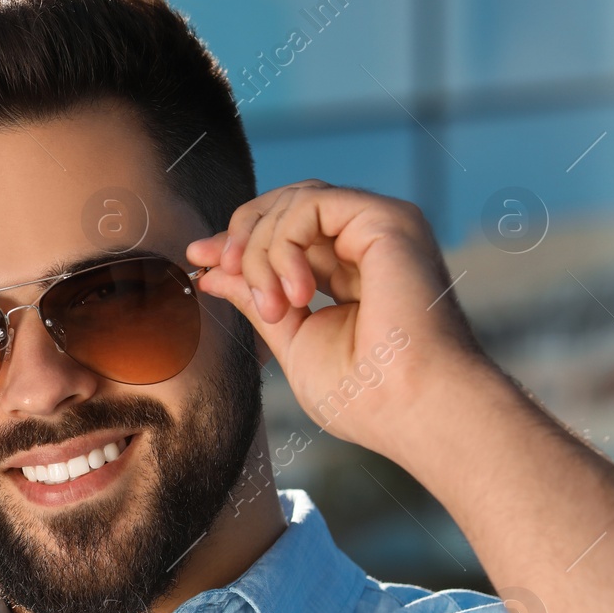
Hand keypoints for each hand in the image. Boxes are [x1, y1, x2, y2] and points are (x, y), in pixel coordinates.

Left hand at [185, 181, 486, 457]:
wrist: (414, 410)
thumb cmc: (365, 395)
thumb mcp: (291, 338)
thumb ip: (255, 298)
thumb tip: (212, 271)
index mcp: (351, 270)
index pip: (286, 233)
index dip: (238, 242)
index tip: (199, 261)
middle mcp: (368, 242)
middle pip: (284, 206)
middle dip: (239, 236)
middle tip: (218, 272)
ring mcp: (380, 226)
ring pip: (292, 203)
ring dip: (260, 251)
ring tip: (275, 308)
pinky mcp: (386, 219)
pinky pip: (309, 204)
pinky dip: (283, 243)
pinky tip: (296, 294)